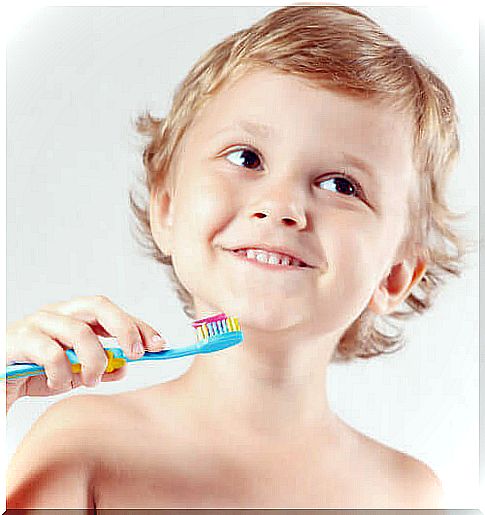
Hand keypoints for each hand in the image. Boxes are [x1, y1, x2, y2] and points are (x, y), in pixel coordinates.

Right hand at [5, 295, 166, 410]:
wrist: (0, 381)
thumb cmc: (34, 371)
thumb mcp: (75, 372)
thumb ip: (100, 368)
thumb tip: (125, 366)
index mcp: (76, 317)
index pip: (114, 313)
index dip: (140, 326)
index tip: (160, 345)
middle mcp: (59, 313)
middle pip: (100, 306)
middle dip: (125, 328)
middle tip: (137, 353)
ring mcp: (39, 323)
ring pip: (80, 331)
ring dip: (94, 360)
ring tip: (92, 379)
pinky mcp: (20, 340)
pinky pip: (51, 352)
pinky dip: (63, 372)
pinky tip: (60, 383)